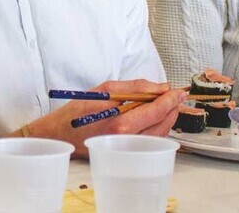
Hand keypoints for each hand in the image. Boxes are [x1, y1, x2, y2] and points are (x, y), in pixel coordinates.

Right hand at [24, 80, 186, 157]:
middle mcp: (128, 140)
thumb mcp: (105, 90)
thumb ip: (135, 87)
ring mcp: (128, 149)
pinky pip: (149, 139)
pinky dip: (156, 127)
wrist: (60, 133)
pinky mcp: (126, 152)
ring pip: (159, 134)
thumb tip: (160, 87)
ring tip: (166, 104)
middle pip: (163, 124)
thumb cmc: (78, 110)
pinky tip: (154, 117)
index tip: (178, 90)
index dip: (172, 99)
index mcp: (122, 124)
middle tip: (175, 96)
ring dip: (166, 118)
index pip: (157, 110)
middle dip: (172, 108)